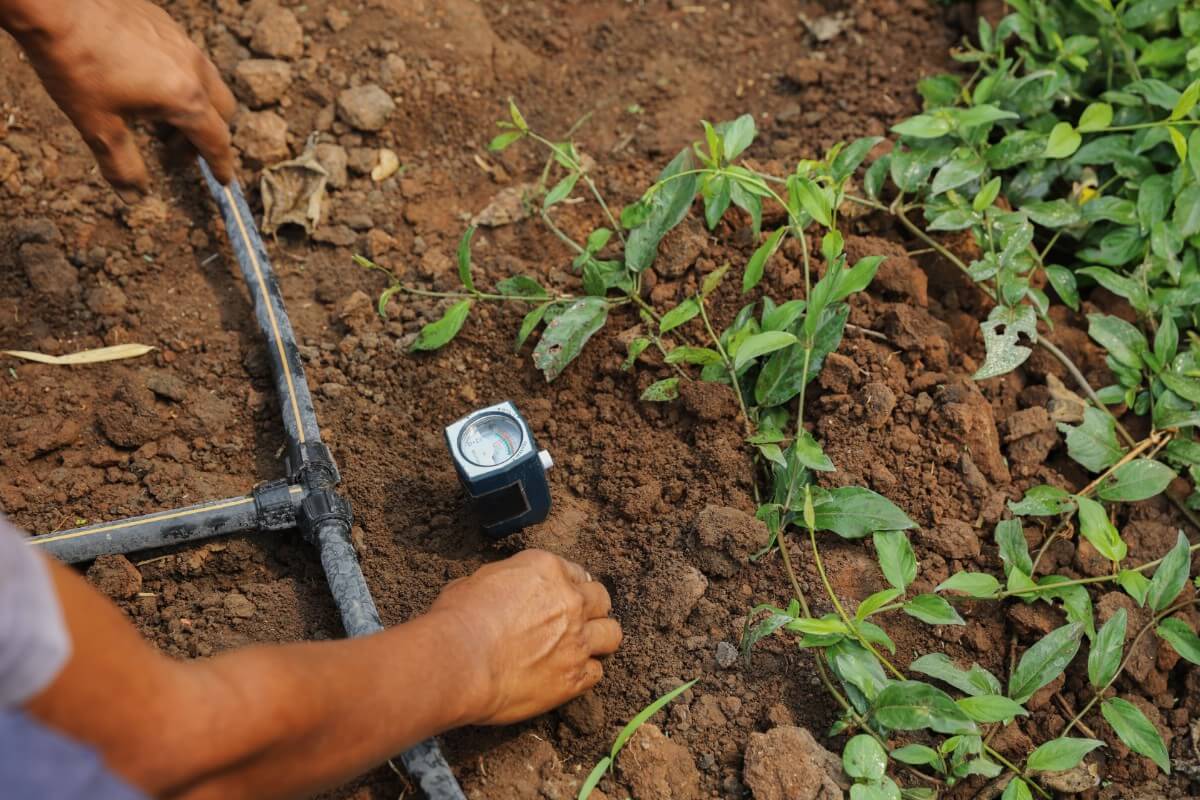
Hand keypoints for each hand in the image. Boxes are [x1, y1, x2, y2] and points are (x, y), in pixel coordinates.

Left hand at [3, 0, 235, 195]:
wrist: (55, 6)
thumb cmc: (76, 63)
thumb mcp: (97, 126)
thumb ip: (122, 164)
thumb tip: (134, 196)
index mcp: (185, 99)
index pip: (216, 140)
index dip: (221, 164)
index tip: (223, 180)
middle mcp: (194, 69)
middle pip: (223, 110)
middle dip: (209, 135)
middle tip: (178, 151)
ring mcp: (182, 42)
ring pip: (208, 81)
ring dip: (196, 105)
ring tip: (159, 117)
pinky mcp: (166, 24)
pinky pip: (188, 57)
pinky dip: (181, 78)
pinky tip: (147, 81)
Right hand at [429, 550, 621, 725]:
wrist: (459, 661)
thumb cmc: (458, 619)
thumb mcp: (478, 581)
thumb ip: (504, 583)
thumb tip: (500, 593)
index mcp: (547, 569)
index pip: (576, 572)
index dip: (569, 587)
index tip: (563, 598)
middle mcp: (571, 600)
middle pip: (601, 599)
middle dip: (591, 610)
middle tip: (575, 623)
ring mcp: (578, 640)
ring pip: (612, 634)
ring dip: (599, 640)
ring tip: (581, 649)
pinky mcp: (575, 677)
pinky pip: (597, 673)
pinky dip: (585, 675)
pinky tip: (567, 677)